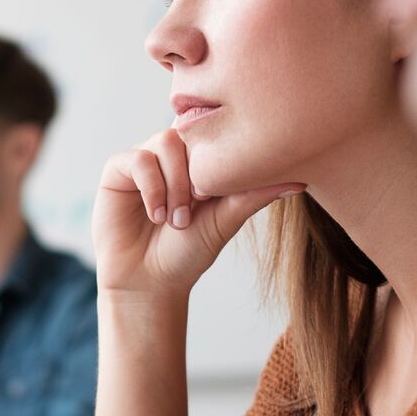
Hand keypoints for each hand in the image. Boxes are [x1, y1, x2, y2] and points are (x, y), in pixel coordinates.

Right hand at [94, 129, 302, 298]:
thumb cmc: (187, 254)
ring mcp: (143, 161)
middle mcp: (171, 156)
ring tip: (176, 219)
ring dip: (175, 184)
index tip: (217, 194)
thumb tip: (300, 181)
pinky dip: (152, 188)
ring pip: (164, 142)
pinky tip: (156, 215)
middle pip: (190, 133)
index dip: (219, 156)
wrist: (149, 283)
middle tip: (197, 208)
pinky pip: (137, 159)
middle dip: (197, 174)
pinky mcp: (116, 171)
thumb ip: (255, 195)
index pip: (214, 133)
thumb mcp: (226, 221)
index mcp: (198, 161)